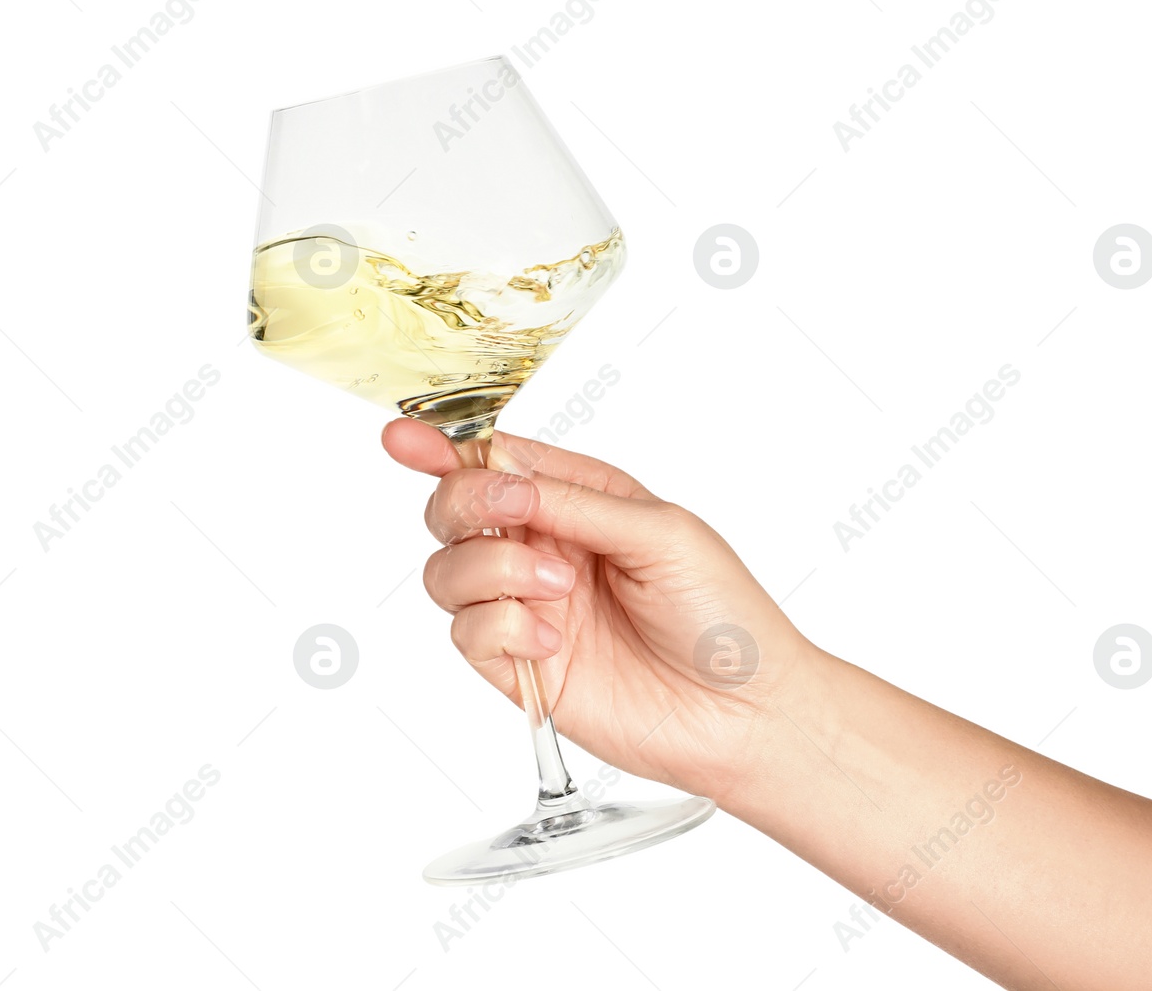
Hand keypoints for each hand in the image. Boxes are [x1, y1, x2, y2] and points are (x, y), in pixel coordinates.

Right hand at [381, 419, 808, 803]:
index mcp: (579, 501)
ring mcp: (528, 608)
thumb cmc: (724, 616)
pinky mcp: (520, 668)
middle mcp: (544, 549)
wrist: (745, 713)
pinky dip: (501, 628)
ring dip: (492, 568)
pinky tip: (550, 641)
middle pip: (454, 510)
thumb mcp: (660, 532)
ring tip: (556, 589)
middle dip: (466, 503)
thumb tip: (504, 472)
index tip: (407, 439)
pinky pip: (468, 633)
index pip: (497, 464)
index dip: (445, 449)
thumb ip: (574, 501)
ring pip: (447, 571)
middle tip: (512, 514)